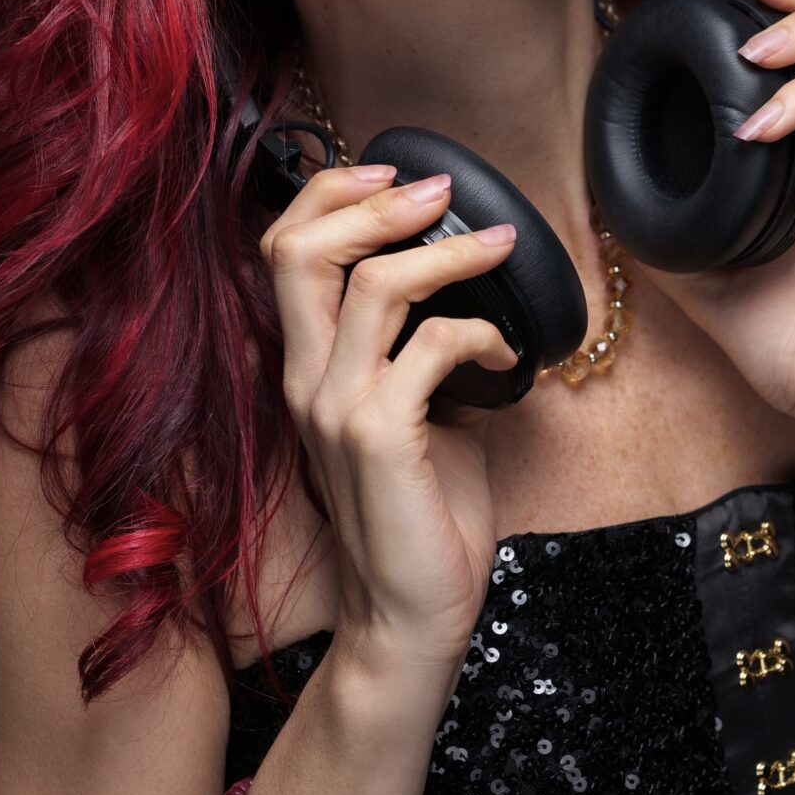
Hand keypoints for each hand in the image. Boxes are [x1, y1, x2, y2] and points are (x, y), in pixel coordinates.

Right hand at [262, 164, 522, 677]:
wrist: (411, 619)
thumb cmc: (420, 518)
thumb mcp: (412, 416)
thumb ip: (417, 354)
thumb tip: (469, 299)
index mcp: (304, 369)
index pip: (283, 250)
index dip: (329, 195)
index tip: (392, 175)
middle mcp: (305, 381)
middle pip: (299, 249)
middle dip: (371, 201)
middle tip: (438, 191)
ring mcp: (336, 408)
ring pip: (374, 285)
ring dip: (447, 252)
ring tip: (496, 246)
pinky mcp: (380, 438)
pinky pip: (431, 347)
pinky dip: (480, 333)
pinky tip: (511, 358)